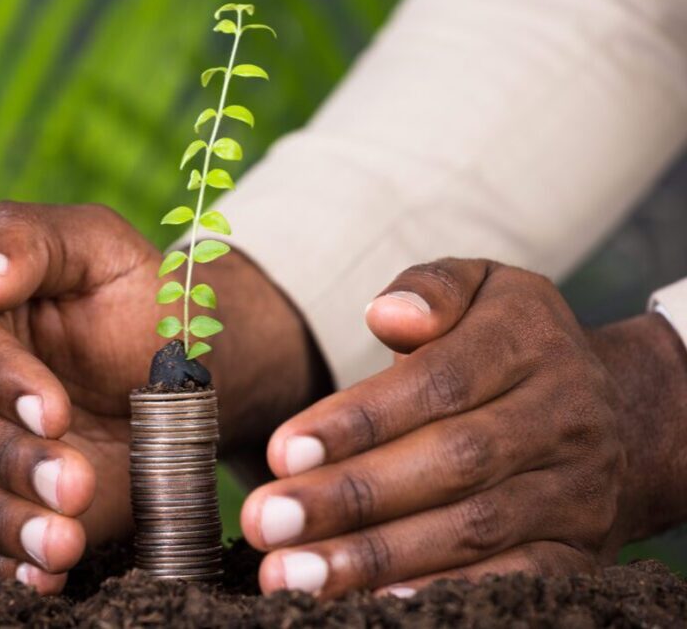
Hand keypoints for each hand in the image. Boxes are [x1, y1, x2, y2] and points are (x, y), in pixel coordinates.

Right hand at [0, 202, 323, 590]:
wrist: (161, 373)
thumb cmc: (127, 300)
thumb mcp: (97, 246)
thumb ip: (29, 240)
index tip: (54, 413)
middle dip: (10, 458)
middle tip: (77, 483)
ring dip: (2, 520)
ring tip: (64, 541)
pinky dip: (0, 558)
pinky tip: (45, 571)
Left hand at [241, 258, 643, 598]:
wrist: (617, 411)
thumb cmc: (507, 343)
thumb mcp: (480, 287)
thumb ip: (430, 288)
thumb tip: (388, 315)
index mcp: (527, 339)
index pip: (437, 382)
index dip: (358, 421)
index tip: (280, 452)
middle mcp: (563, 414)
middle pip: (452, 462)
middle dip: (350, 497)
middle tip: (267, 520)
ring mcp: (577, 488)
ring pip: (474, 529)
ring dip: (376, 558)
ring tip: (293, 574)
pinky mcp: (581, 548)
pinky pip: (519, 578)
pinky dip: (446, 592)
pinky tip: (374, 603)